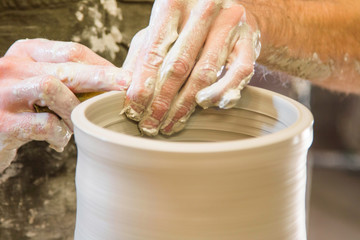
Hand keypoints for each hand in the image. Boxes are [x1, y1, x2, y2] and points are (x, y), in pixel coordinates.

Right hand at [0, 38, 130, 171]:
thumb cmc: (15, 106)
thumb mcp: (34, 82)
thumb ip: (63, 79)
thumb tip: (109, 85)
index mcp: (25, 53)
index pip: (70, 51)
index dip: (101, 64)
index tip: (122, 77)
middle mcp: (12, 68)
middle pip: (67, 67)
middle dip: (102, 77)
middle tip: (126, 86)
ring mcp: (4, 93)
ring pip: (53, 88)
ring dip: (74, 109)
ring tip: (78, 124)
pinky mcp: (3, 122)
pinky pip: (45, 124)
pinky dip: (60, 135)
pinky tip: (58, 141)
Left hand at [123, 0, 260, 135]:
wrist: (229, 10)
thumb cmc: (189, 23)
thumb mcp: (161, 31)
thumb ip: (142, 54)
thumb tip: (123, 86)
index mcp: (173, 3)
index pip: (154, 50)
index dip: (143, 84)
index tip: (134, 109)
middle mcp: (202, 10)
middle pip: (178, 65)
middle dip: (162, 101)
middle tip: (150, 124)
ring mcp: (228, 24)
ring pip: (205, 72)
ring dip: (186, 104)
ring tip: (171, 124)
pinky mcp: (248, 41)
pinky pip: (238, 73)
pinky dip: (221, 93)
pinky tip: (205, 106)